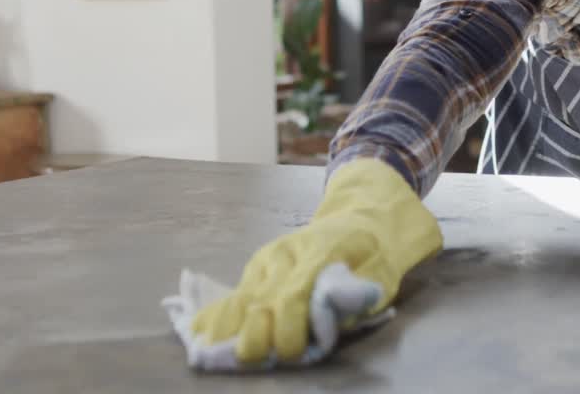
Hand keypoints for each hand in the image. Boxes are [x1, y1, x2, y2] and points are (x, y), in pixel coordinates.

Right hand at [191, 159, 441, 363]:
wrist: (361, 219)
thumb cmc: (374, 255)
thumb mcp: (379, 273)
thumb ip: (355, 295)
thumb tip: (327, 316)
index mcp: (318, 254)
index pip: (292, 296)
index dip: (287, 329)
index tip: (292, 354)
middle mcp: (285, 254)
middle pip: (260, 300)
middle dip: (255, 336)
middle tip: (256, 360)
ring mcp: (268, 258)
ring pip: (242, 296)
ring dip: (228, 329)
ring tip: (212, 354)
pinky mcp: (257, 265)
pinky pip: (234, 292)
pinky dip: (217, 315)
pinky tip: (200, 333)